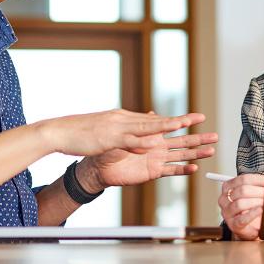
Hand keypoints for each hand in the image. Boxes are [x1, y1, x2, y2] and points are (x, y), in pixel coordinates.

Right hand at [39, 109, 206, 157]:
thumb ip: (126, 128)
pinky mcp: (108, 140)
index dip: (177, 120)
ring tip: (186, 126)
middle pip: (159, 122)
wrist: (60, 133)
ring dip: (166, 128)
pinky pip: (127, 142)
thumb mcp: (108, 129)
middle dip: (181, 122)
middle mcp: (126, 121)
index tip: (196, 118)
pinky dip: (140, 143)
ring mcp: (118, 129)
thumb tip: (138, 124)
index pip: (156, 120)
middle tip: (202, 120)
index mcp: (127, 119)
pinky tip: (154, 144)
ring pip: (147, 128)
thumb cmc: (84, 133)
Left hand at [78, 130, 217, 189]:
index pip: (173, 125)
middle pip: (183, 141)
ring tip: (210, 151)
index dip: (187, 121)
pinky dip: (182, 169)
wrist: (99, 165)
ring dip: (196, 153)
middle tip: (214, 136)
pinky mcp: (153, 171)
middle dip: (199, 138)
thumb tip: (153, 114)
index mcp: (152, 134)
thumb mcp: (125, 131)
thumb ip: (142, 125)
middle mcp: (158, 146)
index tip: (201, 116)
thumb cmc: (110, 146)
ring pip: (181, 155)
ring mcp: (157, 159)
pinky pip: (170, 170)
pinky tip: (193, 168)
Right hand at [218, 173, 263, 240]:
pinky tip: (260, 210)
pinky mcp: (233, 224)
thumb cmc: (250, 208)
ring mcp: (227, 212)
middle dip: (259, 192)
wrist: (250, 226)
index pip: (243, 179)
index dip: (258, 180)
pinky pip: (242, 219)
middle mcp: (225, 199)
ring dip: (256, 202)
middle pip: (242, 191)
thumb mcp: (252, 193)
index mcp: (228, 188)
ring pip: (240, 204)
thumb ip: (258, 185)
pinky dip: (253, 214)